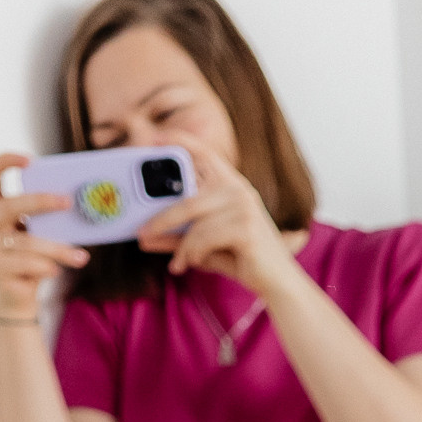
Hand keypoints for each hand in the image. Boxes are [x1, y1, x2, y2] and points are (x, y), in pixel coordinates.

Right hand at [0, 153, 84, 320]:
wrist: (15, 305)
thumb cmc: (28, 266)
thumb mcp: (32, 237)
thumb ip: (39, 220)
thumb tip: (71, 203)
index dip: (6, 161)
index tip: (31, 160)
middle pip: (10, 204)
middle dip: (41, 201)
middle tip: (68, 202)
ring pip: (25, 241)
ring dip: (57, 248)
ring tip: (81, 257)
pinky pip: (24, 263)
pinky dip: (45, 266)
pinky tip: (57, 271)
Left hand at [134, 147, 295, 296]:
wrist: (279, 284)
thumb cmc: (244, 260)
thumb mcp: (206, 246)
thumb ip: (179, 238)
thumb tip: (145, 238)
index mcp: (233, 186)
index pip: (205, 154)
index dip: (181, 141)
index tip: (155, 137)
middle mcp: (239, 191)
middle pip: (187, 200)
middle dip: (161, 219)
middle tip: (141, 234)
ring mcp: (244, 208)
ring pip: (194, 224)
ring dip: (182, 247)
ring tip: (178, 263)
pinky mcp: (245, 228)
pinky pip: (204, 238)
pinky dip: (192, 254)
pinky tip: (191, 264)